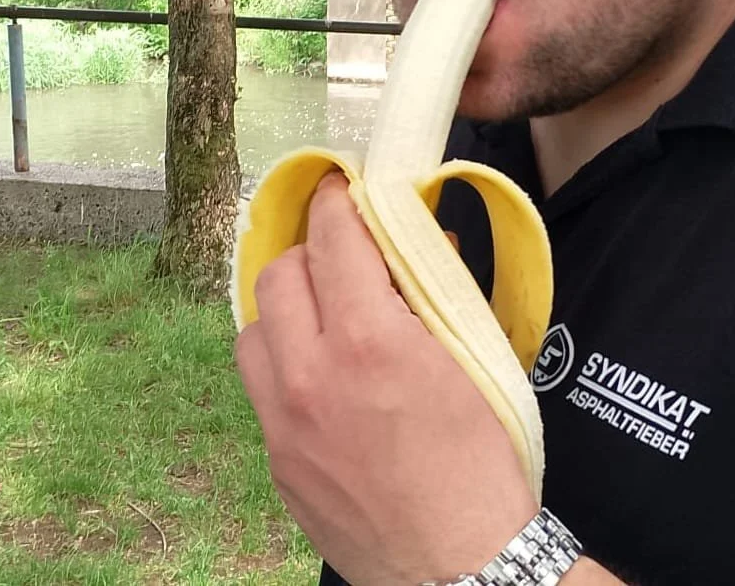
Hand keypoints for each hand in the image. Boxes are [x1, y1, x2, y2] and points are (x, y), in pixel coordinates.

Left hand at [235, 172, 538, 585]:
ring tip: (323, 314)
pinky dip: (284, 362)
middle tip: (342, 253)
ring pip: (253, 329)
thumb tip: (415, 236)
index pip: (333, 240)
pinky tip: (321, 374)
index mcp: (369, 342)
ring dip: (286, 308)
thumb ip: (436, 288)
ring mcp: (283, 423)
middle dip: (310, 251)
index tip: (342, 187)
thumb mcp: (473, 359)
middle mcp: (312, 376)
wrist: (458, 568)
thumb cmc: (481, 463)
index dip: (336, 201)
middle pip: (280, 275)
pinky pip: (260, 386)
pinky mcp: (275, 460)